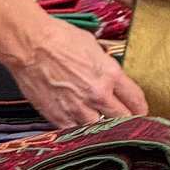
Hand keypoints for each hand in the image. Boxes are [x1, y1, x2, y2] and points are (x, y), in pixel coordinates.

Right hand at [10, 17, 147, 128]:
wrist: (29, 45)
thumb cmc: (57, 38)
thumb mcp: (92, 46)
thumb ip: (105, 67)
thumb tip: (110, 78)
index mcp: (109, 74)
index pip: (136, 101)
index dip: (140, 108)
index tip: (139, 111)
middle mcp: (97, 94)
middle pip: (123, 119)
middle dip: (125, 120)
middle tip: (123, 120)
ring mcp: (78, 108)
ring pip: (100, 129)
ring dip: (101, 126)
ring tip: (99, 122)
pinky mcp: (59, 117)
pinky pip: (76, 131)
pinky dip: (79, 129)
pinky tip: (78, 122)